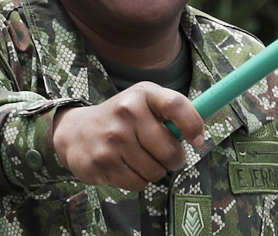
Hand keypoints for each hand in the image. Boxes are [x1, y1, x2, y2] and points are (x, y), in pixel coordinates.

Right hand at [51, 82, 205, 190]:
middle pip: (170, 151)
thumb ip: (172, 113)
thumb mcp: (144, 103)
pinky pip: (138, 183)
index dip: (193, 125)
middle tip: (163, 154)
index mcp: (143, 94)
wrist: (76, 131)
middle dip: (173, 159)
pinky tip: (124, 166)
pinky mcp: (103, 162)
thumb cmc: (122, 118)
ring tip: (138, 157)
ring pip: (155, 171)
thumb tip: (201, 134)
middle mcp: (127, 112)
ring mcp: (113, 138)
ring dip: (154, 171)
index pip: (176, 105)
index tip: (197, 140)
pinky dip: (137, 180)